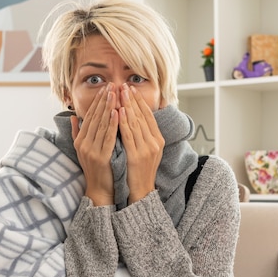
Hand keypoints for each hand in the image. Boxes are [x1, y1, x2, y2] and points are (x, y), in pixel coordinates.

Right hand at [71, 83, 118, 205]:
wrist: (99, 190)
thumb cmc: (95, 170)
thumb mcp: (82, 150)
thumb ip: (77, 133)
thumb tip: (73, 117)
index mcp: (80, 140)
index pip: (89, 116)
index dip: (97, 101)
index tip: (105, 88)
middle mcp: (83, 144)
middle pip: (95, 117)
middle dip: (104, 100)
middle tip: (111, 85)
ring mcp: (91, 150)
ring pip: (101, 125)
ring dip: (108, 107)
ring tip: (115, 94)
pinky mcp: (101, 157)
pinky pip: (108, 138)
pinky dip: (112, 124)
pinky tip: (117, 113)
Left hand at [118, 83, 164, 202]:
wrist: (142, 191)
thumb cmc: (141, 171)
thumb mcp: (148, 150)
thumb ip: (144, 134)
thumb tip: (137, 118)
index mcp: (158, 140)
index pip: (148, 115)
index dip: (140, 101)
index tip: (131, 89)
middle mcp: (155, 142)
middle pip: (142, 116)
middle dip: (132, 99)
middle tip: (124, 85)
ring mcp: (147, 149)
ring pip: (136, 122)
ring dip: (127, 106)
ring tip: (120, 93)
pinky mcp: (137, 155)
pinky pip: (129, 135)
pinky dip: (124, 122)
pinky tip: (119, 111)